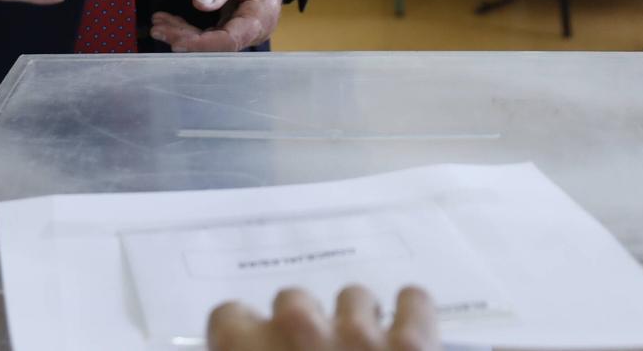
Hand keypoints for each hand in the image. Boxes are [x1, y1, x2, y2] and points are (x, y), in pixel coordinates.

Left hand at [151, 0, 287, 50]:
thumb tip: (200, 4)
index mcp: (261, 17)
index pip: (230, 40)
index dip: (202, 44)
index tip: (178, 41)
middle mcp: (253, 31)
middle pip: (216, 44)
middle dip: (185, 38)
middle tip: (158, 28)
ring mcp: (243, 32)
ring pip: (210, 41)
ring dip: (183, 34)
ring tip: (158, 24)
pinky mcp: (233, 28)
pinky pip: (210, 34)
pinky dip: (189, 29)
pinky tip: (170, 23)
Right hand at [207, 285, 439, 349]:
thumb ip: (241, 350)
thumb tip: (233, 341)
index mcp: (247, 348)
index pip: (228, 316)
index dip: (244, 336)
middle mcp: (298, 331)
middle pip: (293, 302)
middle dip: (306, 331)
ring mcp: (359, 335)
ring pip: (353, 297)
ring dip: (358, 322)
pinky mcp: (414, 344)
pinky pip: (414, 301)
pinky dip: (413, 316)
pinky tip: (411, 335)